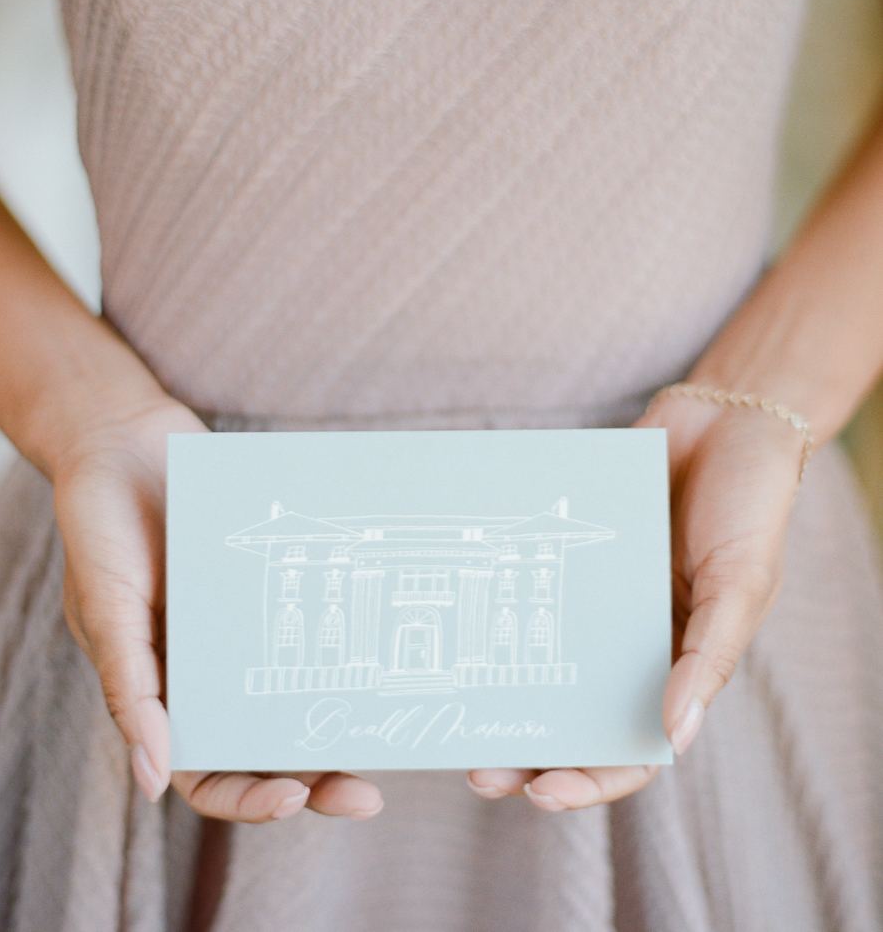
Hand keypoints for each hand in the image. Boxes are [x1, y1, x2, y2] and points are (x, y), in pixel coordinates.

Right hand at [52, 391, 382, 821]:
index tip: (293, 796)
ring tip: (384, 731)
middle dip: (316, 780)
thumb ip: (130, 688)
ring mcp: (248, 628)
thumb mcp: (106, 609)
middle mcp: (214, 670)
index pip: (208, 773)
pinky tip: (379, 649)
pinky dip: (343, 640)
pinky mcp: (276, 582)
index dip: (248, 799)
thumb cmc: (101, 530)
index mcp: (165, 693)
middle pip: (270, 748)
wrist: (129, 440)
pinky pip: (315, 620)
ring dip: (340, 720)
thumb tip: (152, 781)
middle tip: (365, 796)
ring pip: (303, 692)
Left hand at [467, 391, 804, 810]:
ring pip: (541, 655)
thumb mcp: (741, 584)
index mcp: (677, 665)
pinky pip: (532, 581)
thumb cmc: (750, 507)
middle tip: (478, 769)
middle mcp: (629, 641)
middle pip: (574, 714)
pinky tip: (465, 613)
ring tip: (460, 706)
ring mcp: (595, 596)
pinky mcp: (570, 549)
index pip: (634, 747)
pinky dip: (502, 601)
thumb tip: (674, 734)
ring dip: (504, 687)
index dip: (590, 779)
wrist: (725, 417)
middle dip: (529, 750)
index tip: (540, 792)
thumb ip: (709, 656)